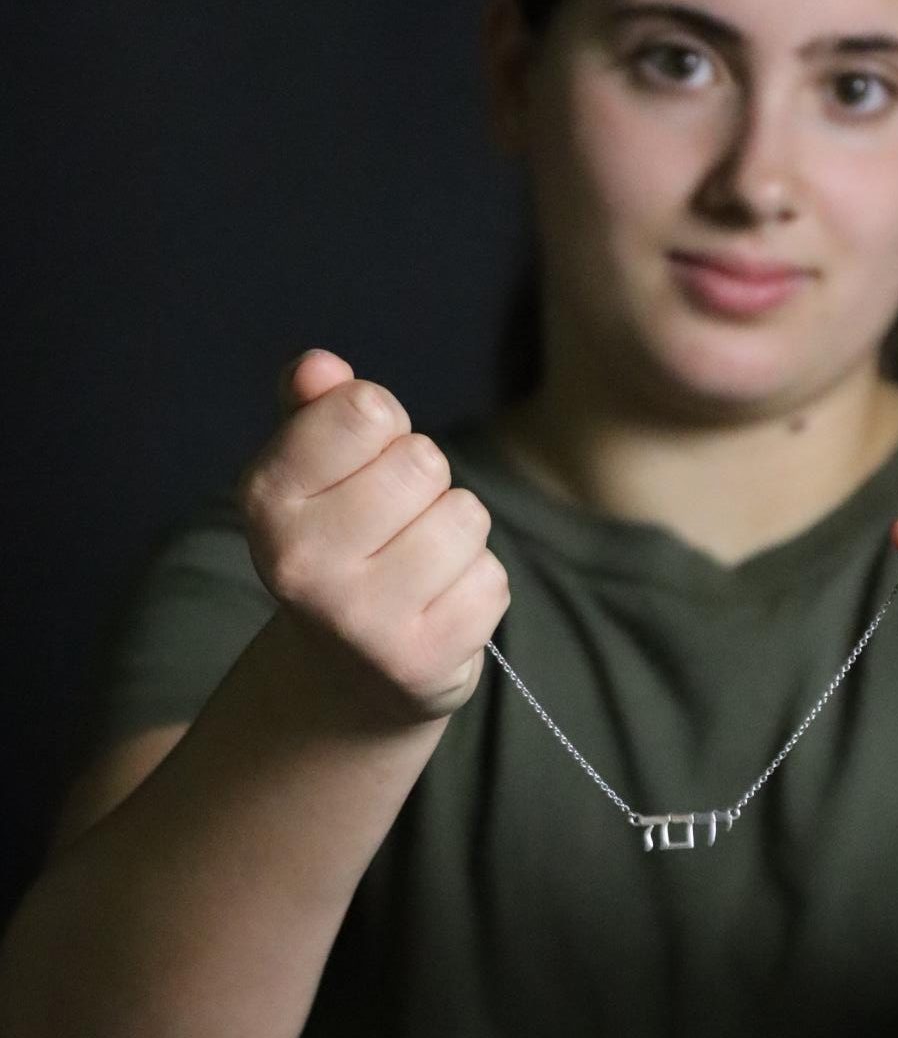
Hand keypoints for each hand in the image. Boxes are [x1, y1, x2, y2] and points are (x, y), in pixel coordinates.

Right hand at [235, 349, 510, 723]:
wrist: (347, 671)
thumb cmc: (341, 541)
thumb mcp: (312, 470)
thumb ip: (315, 407)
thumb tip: (320, 366)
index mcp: (266, 498)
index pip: (365, 409)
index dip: (383, 424)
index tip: (365, 460)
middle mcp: (301, 562)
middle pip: (424, 462)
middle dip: (425, 482)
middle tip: (394, 523)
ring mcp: (359, 618)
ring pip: (464, 517)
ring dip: (456, 533)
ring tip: (416, 566)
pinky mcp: (418, 661)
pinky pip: (491, 580)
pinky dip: (476, 587)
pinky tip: (436, 606)